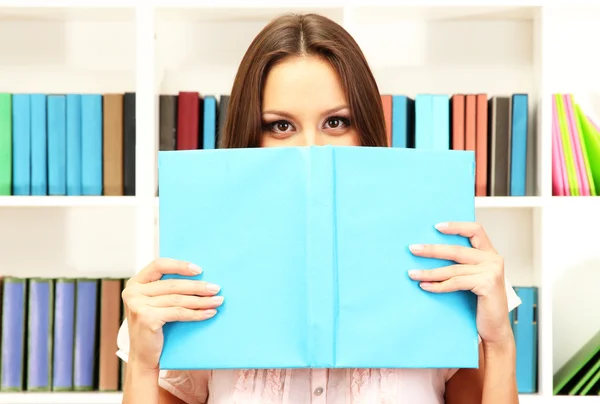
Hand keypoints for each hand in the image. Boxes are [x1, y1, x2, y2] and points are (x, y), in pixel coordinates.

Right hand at [122, 258, 222, 370]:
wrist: (144, 357)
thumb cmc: (154, 327)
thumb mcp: (155, 303)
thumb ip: (166, 288)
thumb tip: (201, 276)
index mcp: (135, 283)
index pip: (159, 265)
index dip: (180, 265)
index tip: (200, 270)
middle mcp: (133, 292)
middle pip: (172, 284)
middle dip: (198, 286)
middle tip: (216, 288)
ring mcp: (138, 305)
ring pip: (178, 299)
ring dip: (201, 300)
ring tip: (218, 301)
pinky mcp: (147, 318)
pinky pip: (178, 312)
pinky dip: (196, 313)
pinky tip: (209, 313)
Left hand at [407, 222, 511, 346]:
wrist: (495, 329)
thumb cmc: (481, 303)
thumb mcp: (473, 278)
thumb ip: (462, 264)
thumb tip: (430, 252)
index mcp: (490, 254)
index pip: (475, 230)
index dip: (456, 226)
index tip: (436, 227)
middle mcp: (493, 259)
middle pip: (457, 250)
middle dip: (432, 250)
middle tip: (413, 249)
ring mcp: (492, 271)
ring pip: (453, 268)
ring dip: (429, 271)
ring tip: (412, 273)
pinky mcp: (487, 284)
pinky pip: (455, 282)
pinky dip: (438, 285)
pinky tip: (425, 286)